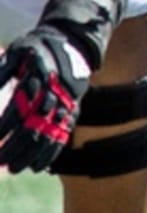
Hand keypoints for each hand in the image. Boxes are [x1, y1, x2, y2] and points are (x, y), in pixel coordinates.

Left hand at [0, 28, 90, 172]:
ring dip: (30, 154)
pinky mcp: (73, 111)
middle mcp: (55, 93)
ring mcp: (66, 104)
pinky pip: (63, 136)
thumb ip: (1, 73)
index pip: (19, 108)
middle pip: (34, 126)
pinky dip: (50, 153)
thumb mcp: (16, 54)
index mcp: (39, 77)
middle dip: (14, 147)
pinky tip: (37, 167)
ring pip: (49, 135)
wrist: (72, 43)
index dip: (4, 125)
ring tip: (13, 169)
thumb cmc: (36, 49)